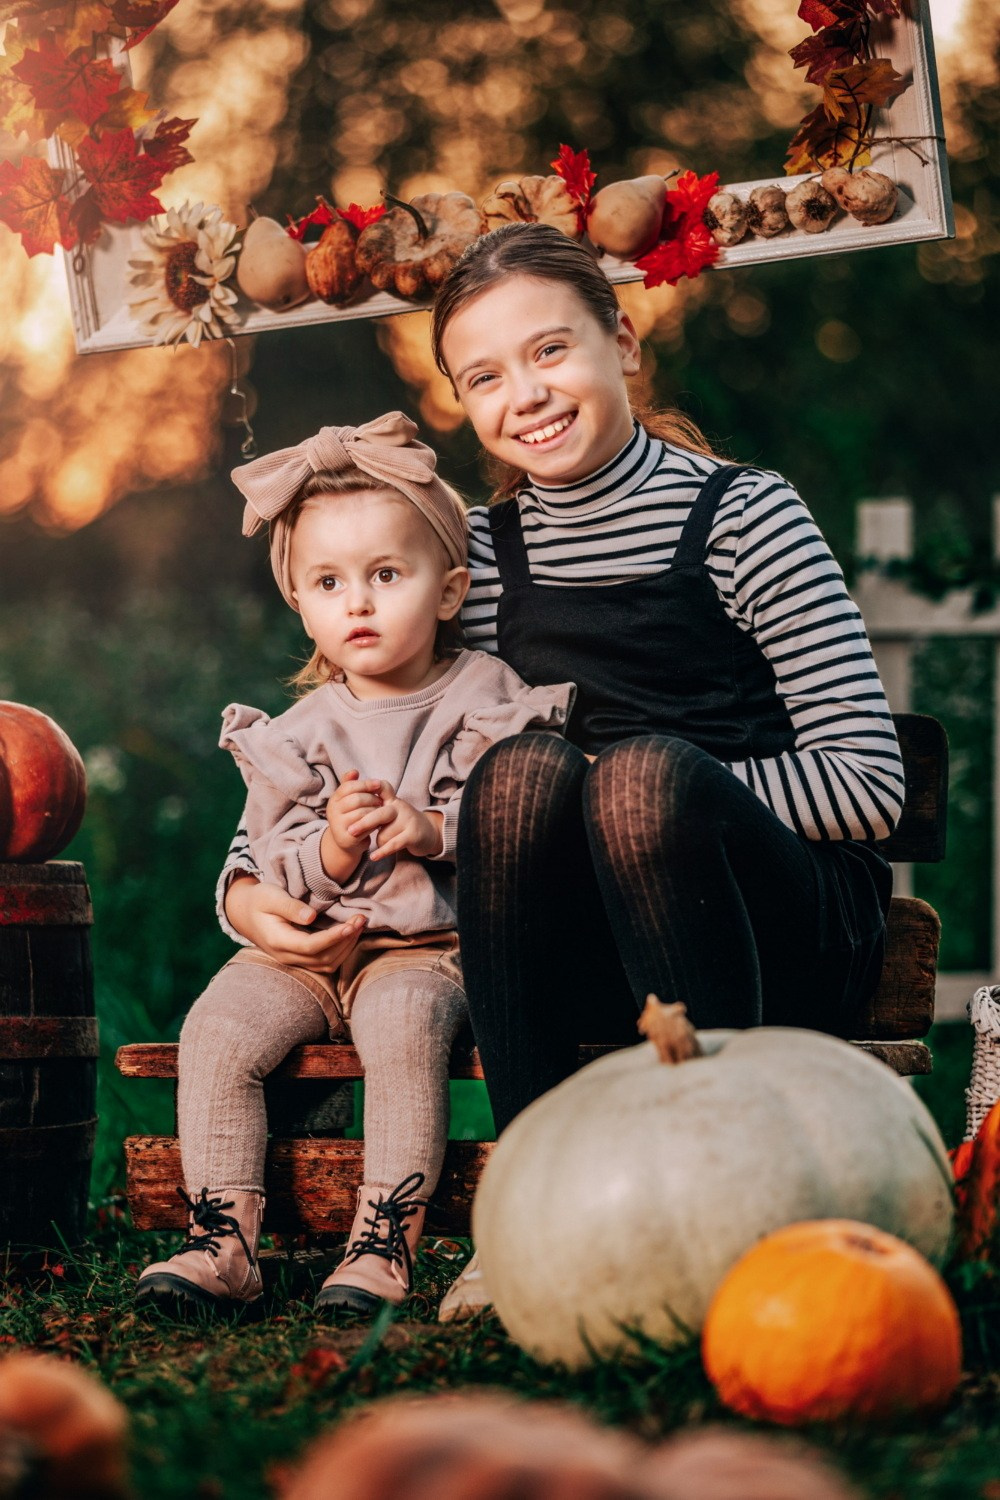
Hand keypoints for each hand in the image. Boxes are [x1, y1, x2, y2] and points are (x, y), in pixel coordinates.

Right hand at [223, 875, 366, 971]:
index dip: (333, 938)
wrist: (245, 913)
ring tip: (359, 925)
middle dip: (346, 940)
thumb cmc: (259, 900)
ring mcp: (293, 961)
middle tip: (361, 919)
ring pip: (326, 965)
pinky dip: (341, 950)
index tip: (351, 924)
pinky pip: (325, 962)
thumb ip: (289, 907)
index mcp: (277, 941)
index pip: (311, 946)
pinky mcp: (300, 959)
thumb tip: (311, 917)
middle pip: (323, 959)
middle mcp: (286, 956)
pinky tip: (349, 933)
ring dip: (346, 947)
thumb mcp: (270, 896)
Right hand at [325, 769, 382, 853]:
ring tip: (380, 811)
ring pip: (362, 813)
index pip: (348, 787)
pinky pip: (365, 827)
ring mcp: (337, 826)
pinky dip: (374, 823)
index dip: (365, 784)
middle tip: (381, 801)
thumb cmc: (351, 816)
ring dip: (375, 811)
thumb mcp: (349, 799)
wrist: (347, 841)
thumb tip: (354, 771)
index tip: (379, 784)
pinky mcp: (346, 839)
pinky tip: (378, 822)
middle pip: (356, 799)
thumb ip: (351, 784)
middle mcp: (332, 812)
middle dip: (372, 798)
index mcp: (333, 800)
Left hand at [345, 781, 443, 860]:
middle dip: (364, 823)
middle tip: (351, 830)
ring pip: (384, 834)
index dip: (371, 786)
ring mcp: (408, 820)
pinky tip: (374, 856)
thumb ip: (376, 806)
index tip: (356, 792)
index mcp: (393, 800)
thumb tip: (354, 806)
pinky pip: (394, 844)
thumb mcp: (391, 810)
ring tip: (387, 841)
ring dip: (380, 842)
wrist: (429, 832)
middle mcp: (400, 807)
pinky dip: (383, 851)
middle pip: (379, 814)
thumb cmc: (403, 822)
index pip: (382, 788)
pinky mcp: (413, 834)